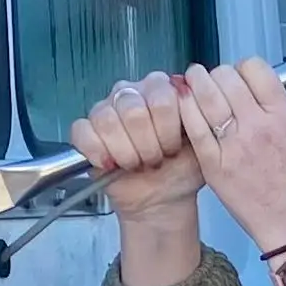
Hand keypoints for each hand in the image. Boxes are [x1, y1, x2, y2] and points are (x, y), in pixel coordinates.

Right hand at [69, 73, 204, 223]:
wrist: (163, 196)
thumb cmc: (180, 168)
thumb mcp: (201, 145)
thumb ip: (199, 120)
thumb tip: (193, 106)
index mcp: (160, 88)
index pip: (161, 98)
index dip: (168, 131)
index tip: (173, 148)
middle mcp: (131, 92)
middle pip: (134, 110)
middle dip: (148, 145)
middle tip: (155, 159)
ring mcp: (105, 109)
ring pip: (108, 121)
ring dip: (126, 152)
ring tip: (136, 163)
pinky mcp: (86, 131)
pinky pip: (84, 132)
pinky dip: (98, 152)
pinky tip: (111, 164)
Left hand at [175, 59, 285, 257]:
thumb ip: (277, 110)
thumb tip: (252, 90)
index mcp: (283, 116)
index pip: (255, 68)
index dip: (243, 68)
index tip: (240, 76)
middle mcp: (258, 126)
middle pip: (226, 77)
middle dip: (218, 74)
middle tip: (213, 80)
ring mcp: (233, 145)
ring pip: (205, 95)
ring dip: (196, 83)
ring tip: (194, 84)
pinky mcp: (214, 164)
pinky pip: (193, 126)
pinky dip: (186, 110)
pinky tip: (185, 106)